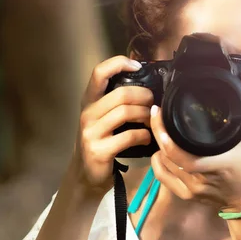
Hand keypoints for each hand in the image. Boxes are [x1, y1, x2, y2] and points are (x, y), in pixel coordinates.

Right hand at [70, 56, 153, 195]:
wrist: (86, 175)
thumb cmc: (101, 142)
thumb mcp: (103, 118)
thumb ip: (117, 102)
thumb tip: (148, 86)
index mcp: (89, 102)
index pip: (99, 73)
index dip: (119, 63)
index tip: (138, 66)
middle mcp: (87, 114)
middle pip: (122, 94)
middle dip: (145, 96)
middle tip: (154, 104)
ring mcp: (91, 133)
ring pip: (126, 112)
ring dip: (147, 116)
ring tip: (153, 121)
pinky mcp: (99, 151)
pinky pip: (129, 136)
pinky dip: (144, 136)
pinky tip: (147, 138)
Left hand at [149, 88, 240, 211]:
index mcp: (215, 165)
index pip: (181, 154)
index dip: (166, 136)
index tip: (160, 114)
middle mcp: (199, 179)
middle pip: (168, 156)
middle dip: (158, 134)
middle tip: (156, 116)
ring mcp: (191, 189)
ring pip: (164, 165)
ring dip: (159, 146)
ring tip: (159, 129)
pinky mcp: (186, 195)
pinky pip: (163, 178)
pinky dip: (158, 163)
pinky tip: (158, 151)